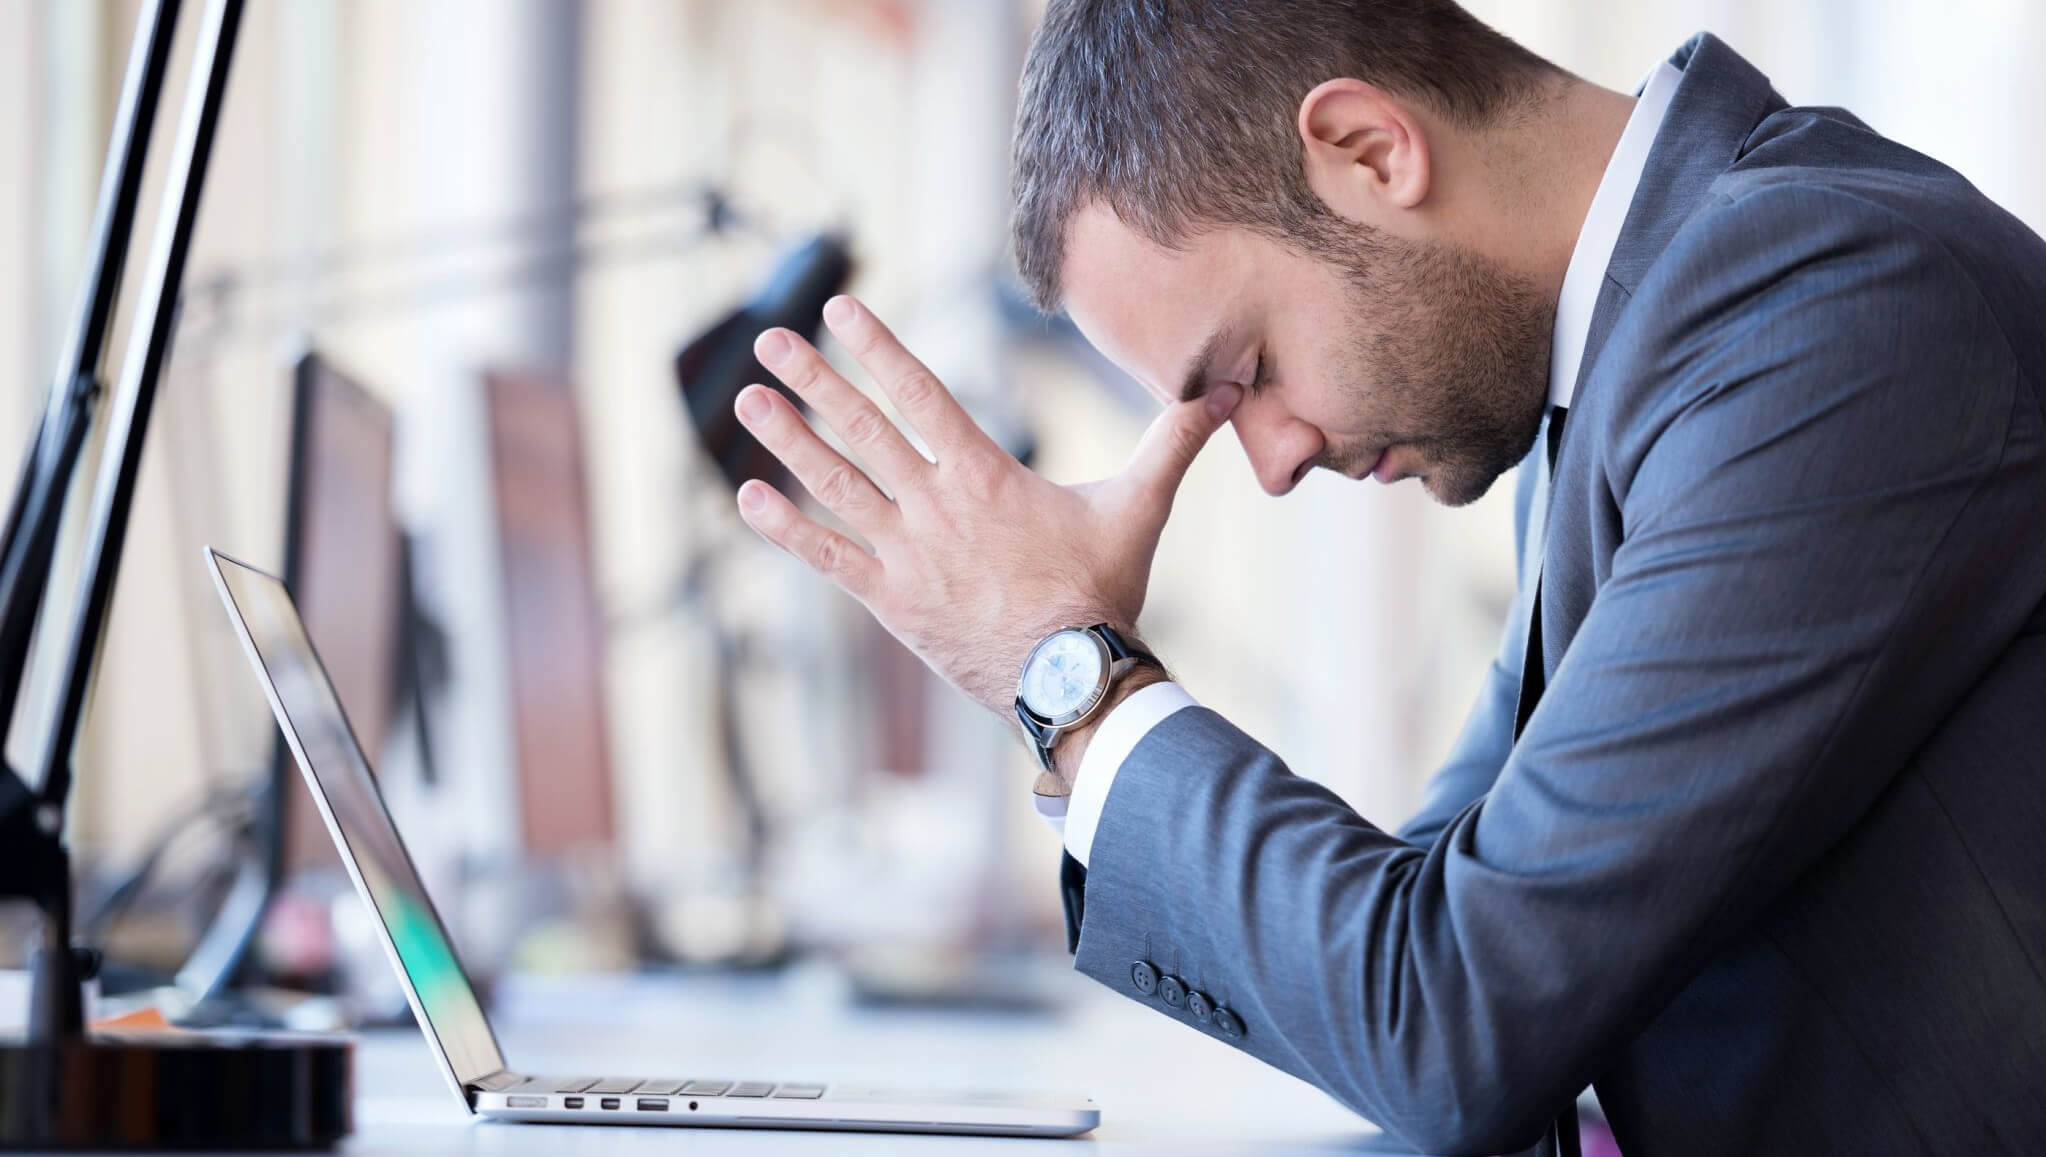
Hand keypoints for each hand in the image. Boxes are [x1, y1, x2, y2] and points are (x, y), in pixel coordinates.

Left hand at [733, 295, 1239, 720]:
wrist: (1072, 678)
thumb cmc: (1103, 594)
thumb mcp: (1139, 506)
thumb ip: (1173, 441)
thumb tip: (1226, 389)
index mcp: (984, 474)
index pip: (921, 392)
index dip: (877, 346)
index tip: (839, 309)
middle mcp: (934, 505)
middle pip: (863, 428)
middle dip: (813, 378)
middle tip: (771, 339)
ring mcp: (905, 553)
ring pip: (835, 483)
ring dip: (787, 438)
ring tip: (748, 398)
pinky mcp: (890, 600)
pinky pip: (826, 557)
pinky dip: (786, 528)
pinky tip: (747, 499)